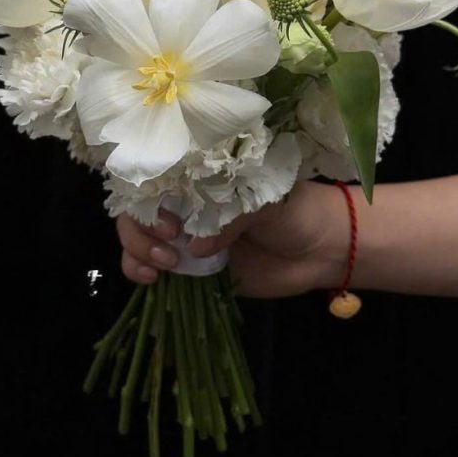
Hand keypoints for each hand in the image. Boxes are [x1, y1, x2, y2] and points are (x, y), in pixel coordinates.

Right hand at [116, 180, 351, 297]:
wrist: (321, 250)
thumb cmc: (297, 210)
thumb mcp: (267, 200)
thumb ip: (233, 217)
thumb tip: (196, 248)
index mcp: (202, 176)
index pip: (155, 176)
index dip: (149, 196)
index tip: (170, 219)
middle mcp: (186, 203)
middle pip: (138, 208)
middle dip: (141, 229)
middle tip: (171, 245)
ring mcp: (185, 236)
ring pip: (137, 238)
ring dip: (136, 251)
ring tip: (162, 267)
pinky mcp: (189, 268)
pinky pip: (150, 267)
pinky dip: (139, 271)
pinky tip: (150, 280)